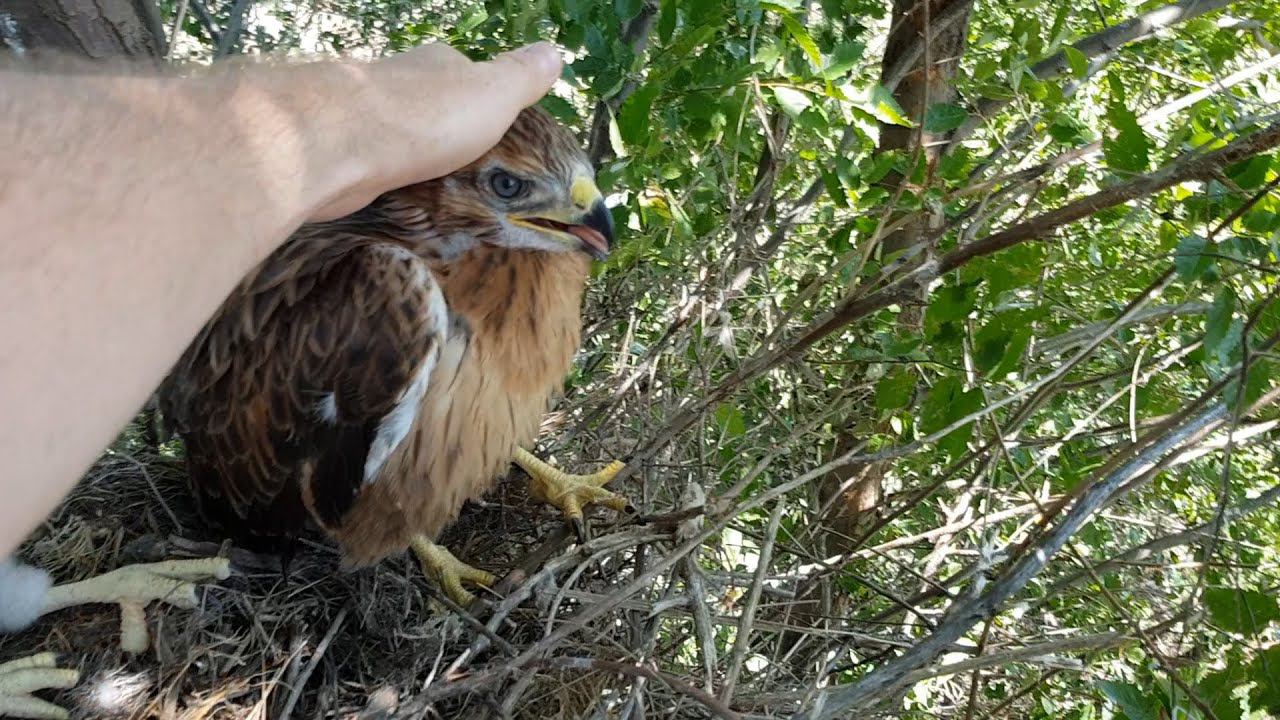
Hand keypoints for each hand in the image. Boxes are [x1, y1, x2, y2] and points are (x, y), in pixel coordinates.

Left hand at [308, 42, 562, 220]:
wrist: (339, 144)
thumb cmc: (426, 118)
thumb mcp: (493, 95)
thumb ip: (522, 77)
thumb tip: (555, 50)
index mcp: (439, 65)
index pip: (468, 76)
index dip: (486, 103)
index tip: (499, 135)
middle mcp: (401, 81)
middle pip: (432, 105)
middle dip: (448, 134)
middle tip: (472, 173)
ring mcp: (367, 114)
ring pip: (401, 135)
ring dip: (417, 157)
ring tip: (439, 191)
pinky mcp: (341, 148)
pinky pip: (375, 162)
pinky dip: (389, 177)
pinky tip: (398, 194)